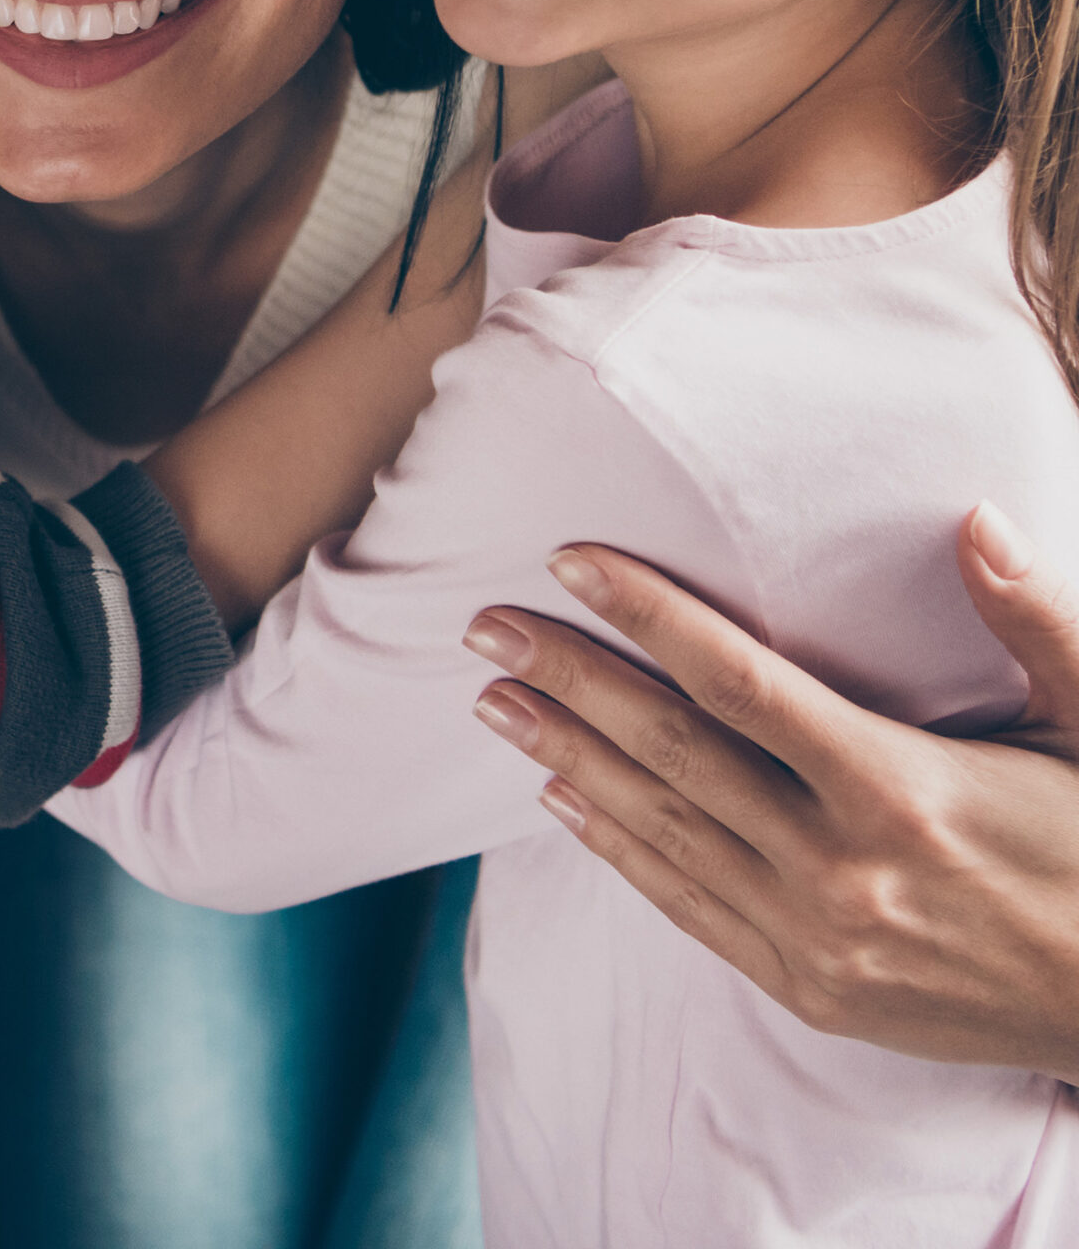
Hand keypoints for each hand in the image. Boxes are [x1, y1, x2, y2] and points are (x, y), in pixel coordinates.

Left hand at [462, 505, 1078, 1079]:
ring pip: (663, 831)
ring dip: (568, 760)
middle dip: (569, 682)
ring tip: (493, 702)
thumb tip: (977, 515)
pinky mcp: (811, 991)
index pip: (738, 683)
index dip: (646, 615)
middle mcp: (843, 871)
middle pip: (672, 754)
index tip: (568, 559)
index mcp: (901, 791)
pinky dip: (618, 852)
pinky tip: (562, 802)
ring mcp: (819, 942)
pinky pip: (689, 908)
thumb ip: (1035, 619)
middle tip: (483, 627)